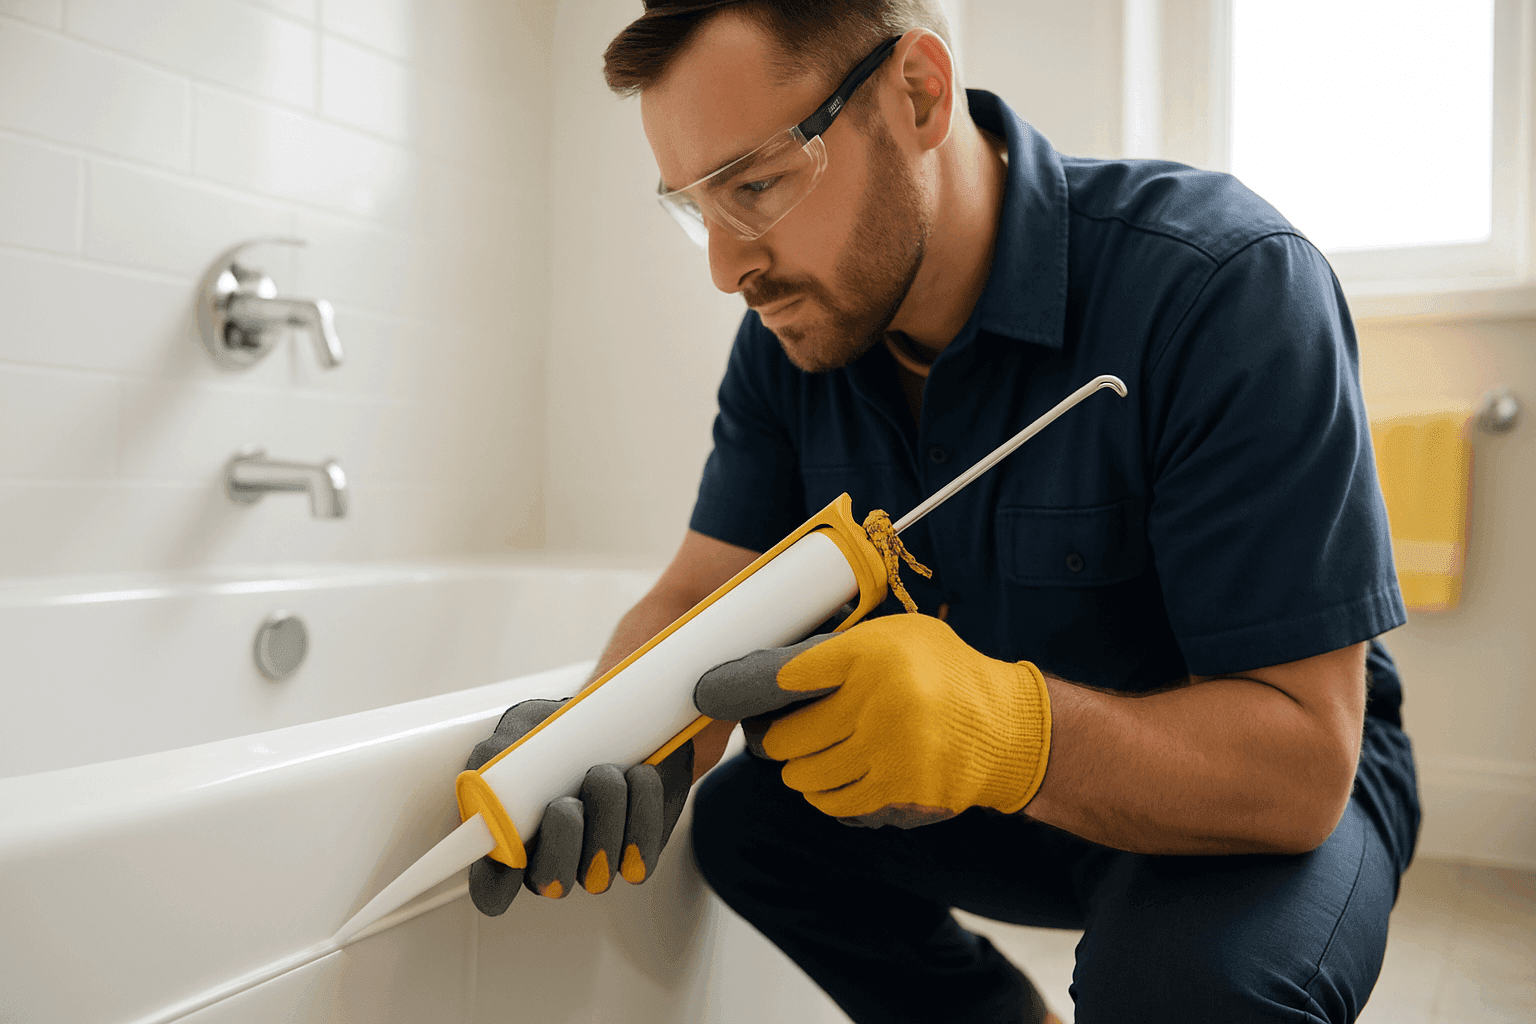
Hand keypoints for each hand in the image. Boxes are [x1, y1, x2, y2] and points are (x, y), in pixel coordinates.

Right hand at [463, 698, 693, 915]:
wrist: (624, 721)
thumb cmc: (563, 733)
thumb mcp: (521, 732)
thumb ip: (497, 754)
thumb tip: (489, 768)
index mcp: (512, 840)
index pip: (491, 888)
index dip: (496, 883)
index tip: (512, 849)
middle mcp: (553, 861)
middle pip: (551, 881)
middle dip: (562, 837)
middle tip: (568, 799)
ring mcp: (596, 862)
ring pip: (598, 870)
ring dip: (606, 812)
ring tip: (607, 770)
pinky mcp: (639, 853)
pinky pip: (642, 857)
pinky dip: (644, 810)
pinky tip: (641, 776)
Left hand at [693, 615, 1050, 827]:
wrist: (1008, 728)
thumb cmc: (946, 675)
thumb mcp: (897, 637)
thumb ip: (840, 647)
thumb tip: (767, 666)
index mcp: (871, 653)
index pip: (784, 676)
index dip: (744, 690)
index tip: (716, 696)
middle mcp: (877, 701)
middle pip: (786, 737)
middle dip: (773, 741)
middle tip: (773, 738)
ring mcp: (887, 752)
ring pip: (804, 775)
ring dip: (800, 770)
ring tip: (811, 758)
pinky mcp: (897, 793)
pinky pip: (833, 803)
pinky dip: (826, 795)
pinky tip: (837, 779)